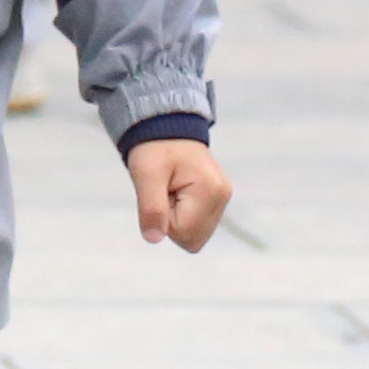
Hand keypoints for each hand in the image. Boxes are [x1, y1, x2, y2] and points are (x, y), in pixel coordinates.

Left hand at [127, 136, 230, 250]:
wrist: (166, 127)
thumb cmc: (155, 148)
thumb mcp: (146, 174)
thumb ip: (151, 208)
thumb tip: (154, 239)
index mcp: (210, 190)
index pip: (183, 233)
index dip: (163, 219)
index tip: (159, 192)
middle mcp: (222, 197)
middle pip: (192, 240)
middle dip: (171, 223)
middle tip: (164, 192)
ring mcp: (222, 200)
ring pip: (195, 237)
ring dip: (177, 220)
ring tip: (171, 191)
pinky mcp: (217, 201)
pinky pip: (197, 227)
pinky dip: (183, 217)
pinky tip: (178, 194)